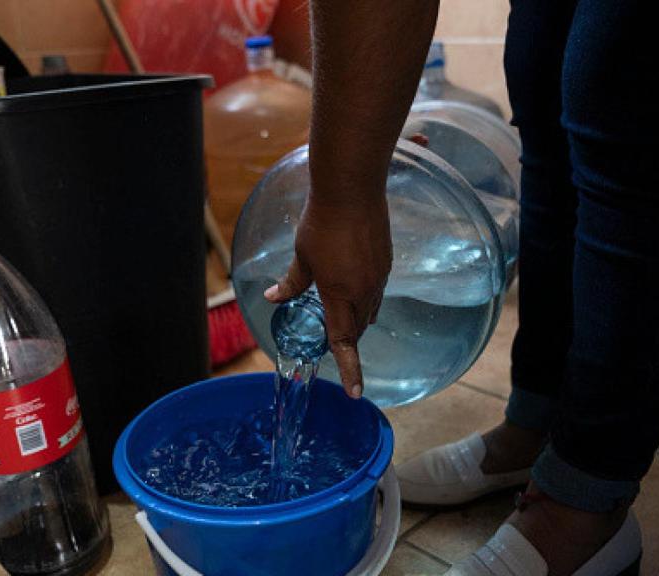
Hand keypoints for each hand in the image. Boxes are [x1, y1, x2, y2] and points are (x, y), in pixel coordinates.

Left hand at [264, 194, 392, 398]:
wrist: (352, 190)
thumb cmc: (322, 222)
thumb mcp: (301, 255)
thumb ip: (291, 282)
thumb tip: (273, 298)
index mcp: (340, 295)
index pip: (344, 342)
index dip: (349, 370)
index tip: (355, 393)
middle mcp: (364, 291)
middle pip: (356, 330)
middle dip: (345, 341)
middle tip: (330, 344)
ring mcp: (378, 277)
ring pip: (368, 311)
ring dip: (354, 319)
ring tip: (337, 314)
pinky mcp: (385, 262)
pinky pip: (376, 291)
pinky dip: (363, 297)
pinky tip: (350, 284)